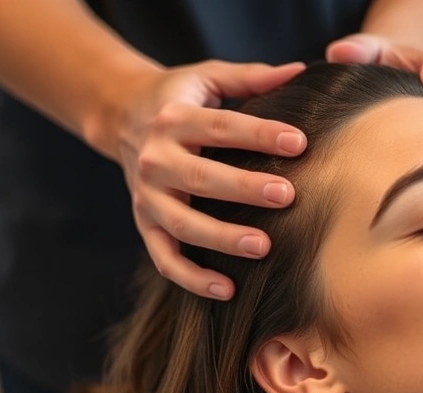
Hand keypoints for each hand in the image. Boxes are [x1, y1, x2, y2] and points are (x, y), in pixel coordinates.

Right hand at [112, 61, 306, 299]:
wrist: (121, 117)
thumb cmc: (180, 99)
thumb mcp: (208, 78)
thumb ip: (252, 77)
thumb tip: (301, 71)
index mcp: (173, 119)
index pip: (220, 127)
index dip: (259, 134)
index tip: (299, 143)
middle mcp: (155, 159)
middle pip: (201, 177)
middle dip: (244, 188)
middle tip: (287, 195)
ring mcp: (147, 197)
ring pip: (183, 224)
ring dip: (222, 238)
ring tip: (264, 246)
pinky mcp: (145, 225)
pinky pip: (166, 259)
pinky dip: (193, 278)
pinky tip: (228, 290)